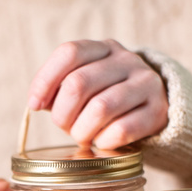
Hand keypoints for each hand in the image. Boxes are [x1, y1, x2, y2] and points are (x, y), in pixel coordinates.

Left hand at [28, 39, 168, 148]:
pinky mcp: (157, 110)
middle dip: (62, 114)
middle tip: (64, 127)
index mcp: (103, 49)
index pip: (69, 53)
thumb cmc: (106, 100)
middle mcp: (126, 60)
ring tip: (83, 136)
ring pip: (100, 108)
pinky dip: (103, 141)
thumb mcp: (84, 87)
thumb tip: (36, 102)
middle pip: (78, 84)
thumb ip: (59, 90)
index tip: (34, 105)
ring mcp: (145, 83)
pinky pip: (121, 130)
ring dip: (82, 130)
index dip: (45, 80)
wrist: (153, 109)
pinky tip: (103, 141)